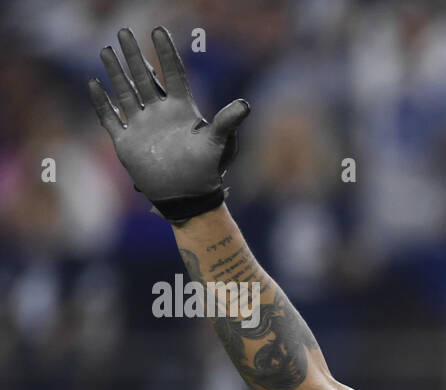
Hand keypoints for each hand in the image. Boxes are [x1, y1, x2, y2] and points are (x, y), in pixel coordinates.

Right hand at [89, 26, 249, 222]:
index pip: (172, 74)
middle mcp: (160, 114)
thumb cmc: (206, 172)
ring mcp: (143, 126)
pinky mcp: (127, 142)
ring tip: (107, 50)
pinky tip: (93, 84)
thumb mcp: (219, 144)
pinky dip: (102, 102)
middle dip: (134, 55)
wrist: (187, 197)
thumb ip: (228, 123)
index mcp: (181, 110)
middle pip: (145, 78)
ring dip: (116, 72)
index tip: (157, 31)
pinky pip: (111, 118)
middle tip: (124, 30)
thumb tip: (245, 104)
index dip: (165, 53)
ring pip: (126, 92)